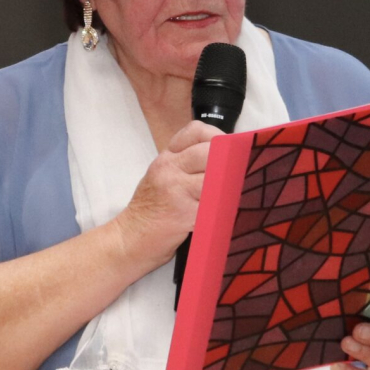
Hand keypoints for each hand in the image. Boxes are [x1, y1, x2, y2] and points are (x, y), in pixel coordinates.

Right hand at [113, 120, 222, 269]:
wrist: (130, 238)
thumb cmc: (150, 210)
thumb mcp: (162, 177)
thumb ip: (187, 165)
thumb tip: (226, 160)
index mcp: (167, 158)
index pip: (197, 131)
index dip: (218, 137)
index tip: (229, 150)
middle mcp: (170, 169)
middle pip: (212, 151)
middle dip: (231, 162)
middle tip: (238, 176)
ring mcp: (177, 190)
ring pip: (217, 177)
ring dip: (231, 187)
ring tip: (235, 196)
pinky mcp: (185, 214)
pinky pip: (215, 205)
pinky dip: (225, 209)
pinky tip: (225, 214)